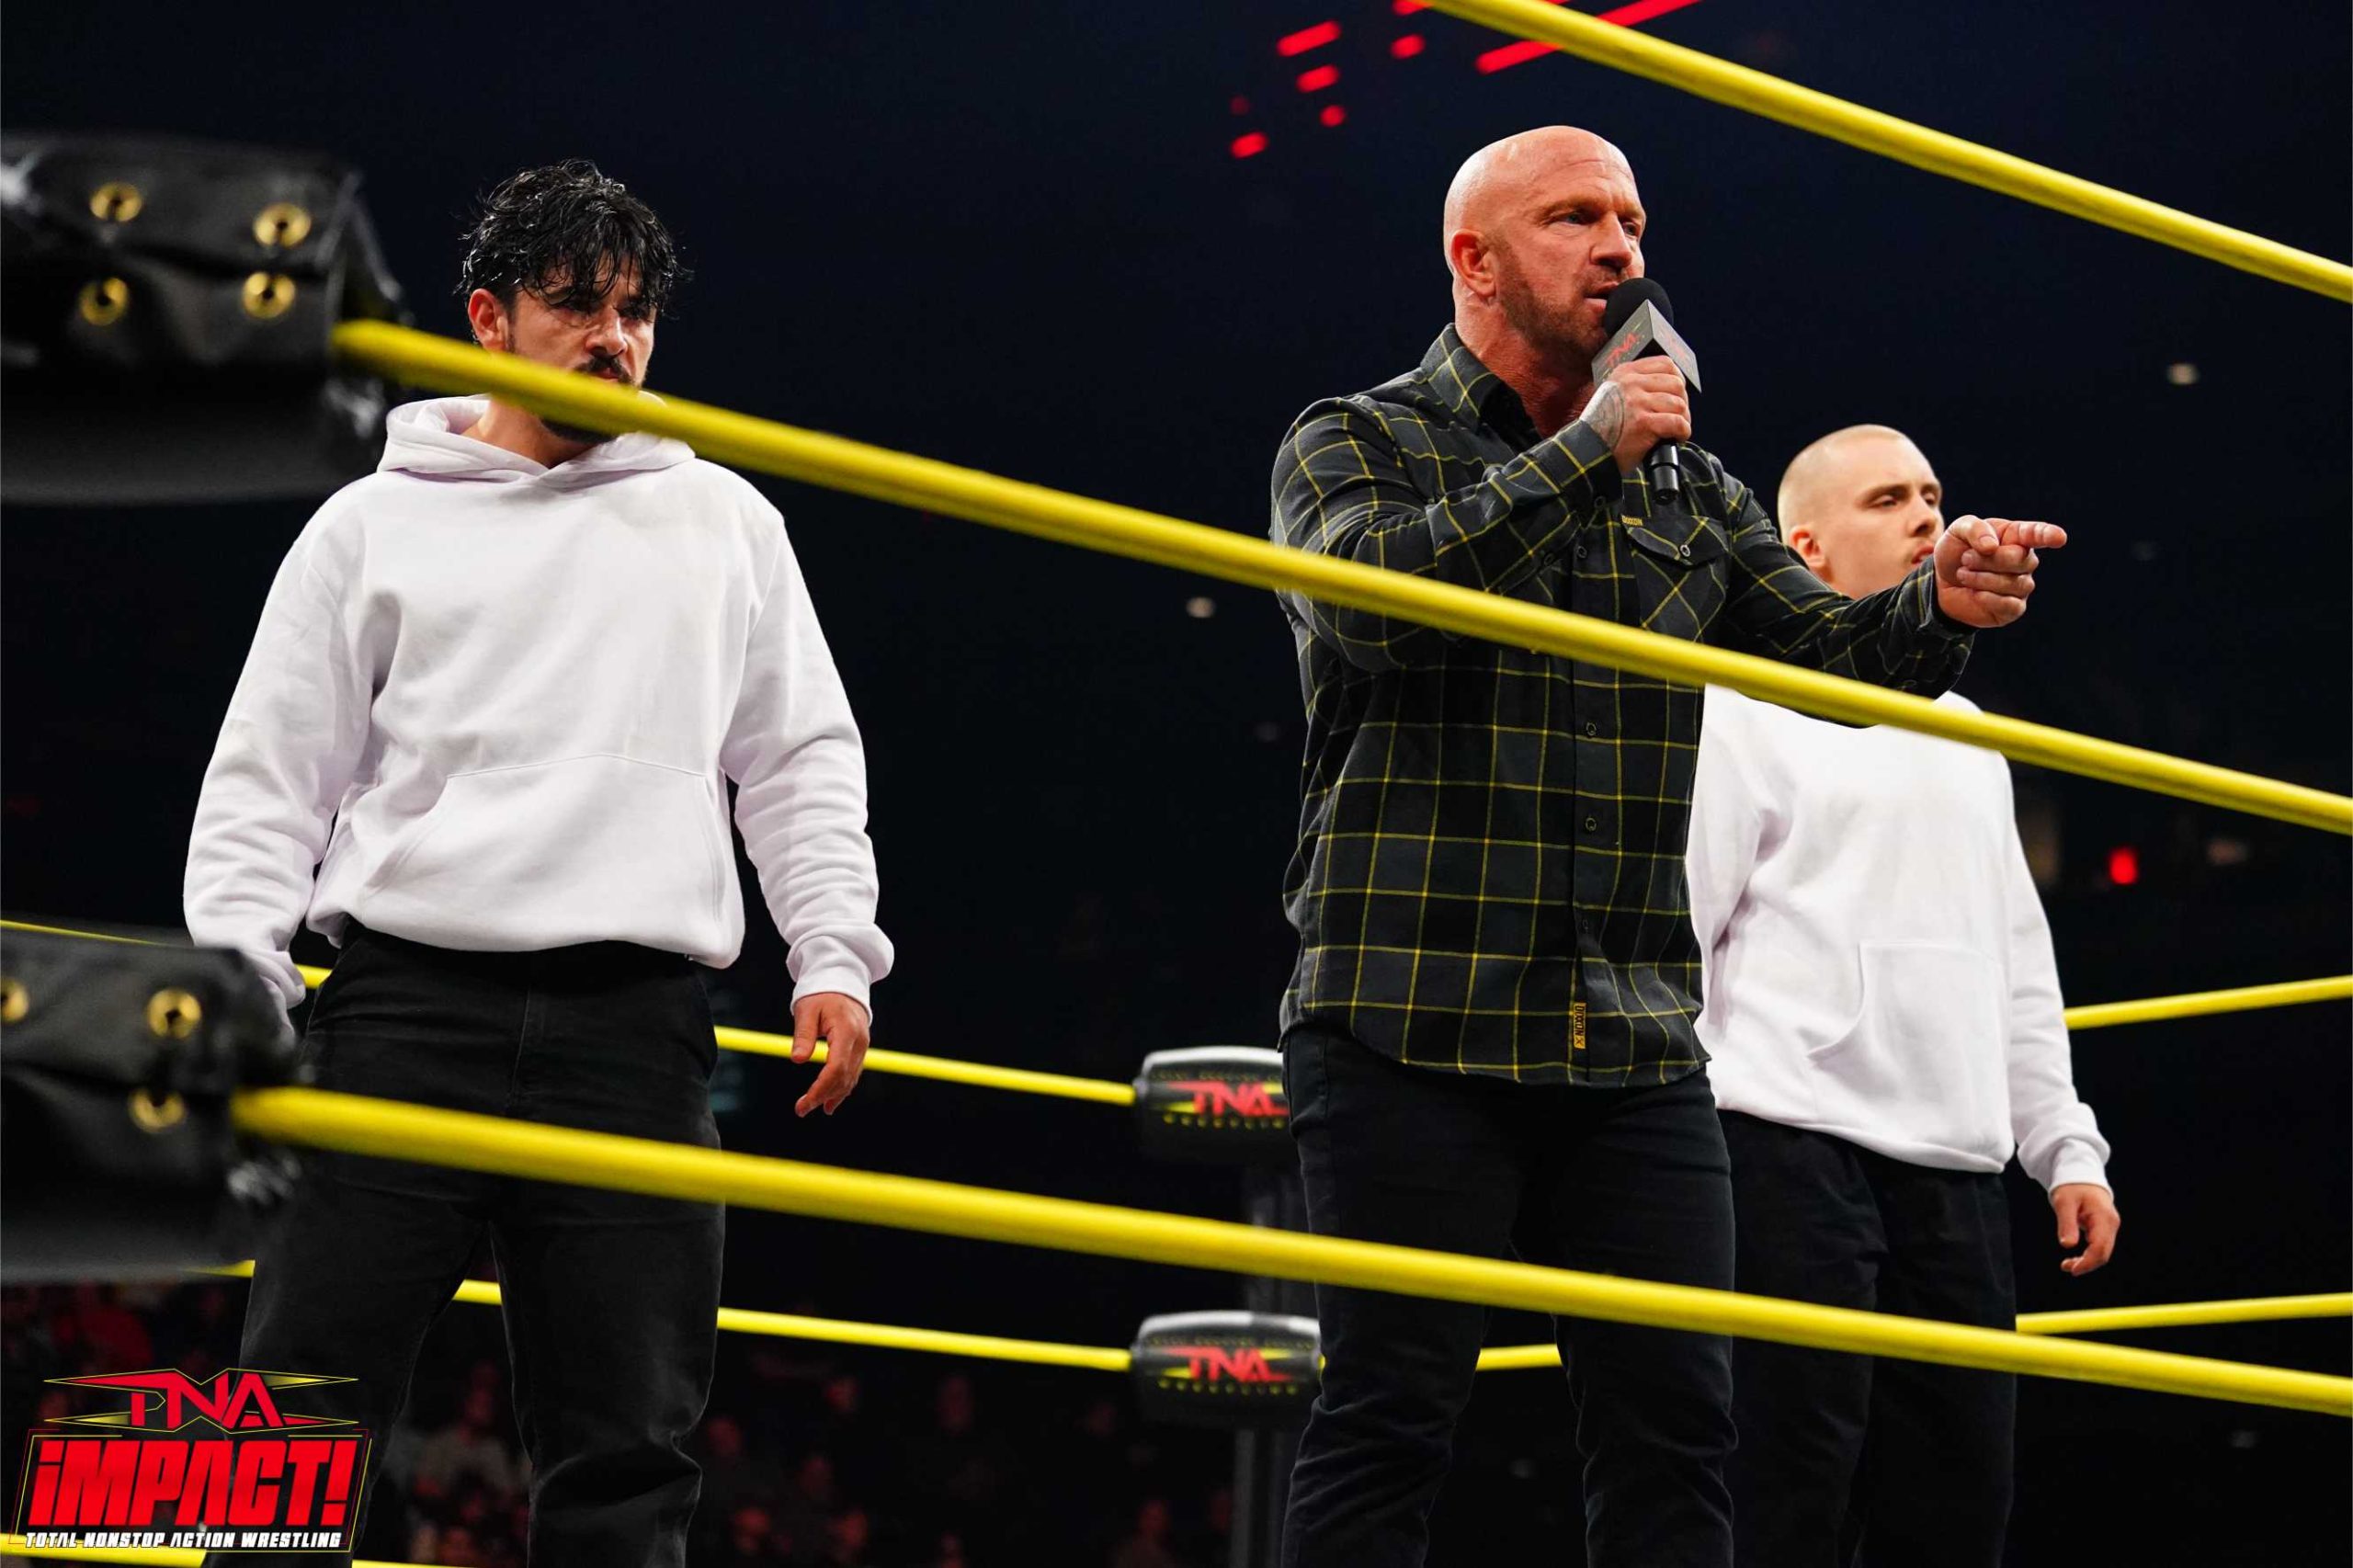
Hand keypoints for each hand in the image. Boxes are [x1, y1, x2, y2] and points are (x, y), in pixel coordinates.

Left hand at [789, 991, 871, 1116]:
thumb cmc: (821, 994)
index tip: (804, 1103)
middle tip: (802, 1110)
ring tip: (818, 1109)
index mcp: (846, 1032)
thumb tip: (797, 1060)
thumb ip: (803, 1035)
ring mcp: (863, 1045)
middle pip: (844, 1077)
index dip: (820, 1089)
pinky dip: (843, 1086)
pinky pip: (854, 1071)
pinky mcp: (860, 1047)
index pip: (835, 1068)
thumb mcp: (807, 1011)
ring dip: (835, 1095)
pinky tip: (833, 1099)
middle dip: (824, 1096)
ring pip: (851, 1077)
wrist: (843, 980)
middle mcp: (859, 1041)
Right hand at [1580, 361, 1690, 474]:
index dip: (1677, 380)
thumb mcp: (1614, 395)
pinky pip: (1677, 422)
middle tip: (1677, 416)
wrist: (1587, 452)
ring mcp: (1637, 403)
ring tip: (1675, 429)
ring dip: (1683, 419)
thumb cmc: (1602, 429)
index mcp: (1625, 373)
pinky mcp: (1644, 423)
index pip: (1665, 364)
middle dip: (1682, 402)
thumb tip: (1670, 387)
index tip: (1677, 395)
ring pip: (1679, 404)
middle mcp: (1631, 384)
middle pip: (1676, 383)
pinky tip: (1677, 438)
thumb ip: (1635, 386)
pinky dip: (1683, 431)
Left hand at [1932, 515, 2067, 627]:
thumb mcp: (1957, 531)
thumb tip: (1992, 546)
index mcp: (2016, 536)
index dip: (2048, 535)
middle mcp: (2025, 560)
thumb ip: (1974, 529)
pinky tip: (1975, 594)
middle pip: (2021, 559)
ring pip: (2014, 583)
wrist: (1941, 584)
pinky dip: (1987, 598)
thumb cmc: (1956, 552)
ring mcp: (2022, 585)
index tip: (2059, 538)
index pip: (2037, 534)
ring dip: (1981, 578)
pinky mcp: (2013, 608)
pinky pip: (2010, 605)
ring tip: (1963, 574)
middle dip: (1988, 559)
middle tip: (1966, 558)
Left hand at [2052, 1182, 2118, 1275]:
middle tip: (2066, 1267)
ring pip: (2103, 1251)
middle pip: (2104, 1253)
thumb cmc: (2072, 1186)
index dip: (2087, 1262)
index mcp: (2103, 1218)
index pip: (2100, 1248)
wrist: (2081, 1174)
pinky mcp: (2105, 1227)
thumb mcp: (2064, 1203)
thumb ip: (2067, 1223)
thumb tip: (2067, 1245)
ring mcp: (2110, 1225)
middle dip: (2087, 1264)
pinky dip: (2089, 1254)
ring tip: (2067, 1264)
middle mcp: (2111, 1223)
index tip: (2071, 1269)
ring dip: (2087, 1261)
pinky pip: (2100, 1245)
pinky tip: (2076, 1257)